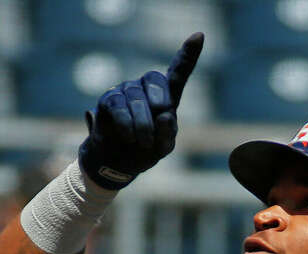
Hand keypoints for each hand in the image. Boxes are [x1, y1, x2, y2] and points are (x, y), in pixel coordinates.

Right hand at [78, 32, 203, 188]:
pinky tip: (129, 137)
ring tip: (143, 142)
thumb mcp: (162, 147)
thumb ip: (168, 134)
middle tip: (161, 116)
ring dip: (143, 124)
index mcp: (166, 97)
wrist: (117, 163)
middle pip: (155, 78)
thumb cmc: (144, 151)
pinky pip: (119, 107)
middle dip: (160, 98)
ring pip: (137, 98)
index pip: (178, 73)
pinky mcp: (108, 100)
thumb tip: (164, 115)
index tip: (199, 36)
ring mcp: (125, 91)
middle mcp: (145, 89)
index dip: (188, 55)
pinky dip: (127, 126)